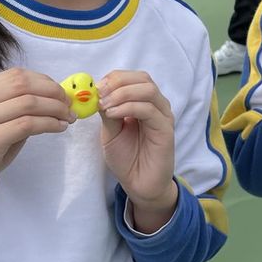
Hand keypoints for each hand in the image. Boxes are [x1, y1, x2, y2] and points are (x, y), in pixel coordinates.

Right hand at [0, 68, 74, 225]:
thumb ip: (17, 107)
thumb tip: (56, 96)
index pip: (16, 76)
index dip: (45, 81)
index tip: (62, 94)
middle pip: (22, 84)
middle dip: (53, 92)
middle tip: (69, 106)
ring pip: (27, 103)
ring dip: (55, 109)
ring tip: (68, 118)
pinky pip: (26, 124)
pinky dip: (49, 124)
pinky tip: (58, 128)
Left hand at [97, 71, 178, 232]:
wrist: (139, 184)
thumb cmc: (127, 158)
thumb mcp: (110, 131)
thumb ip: (108, 112)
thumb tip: (96, 93)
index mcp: (144, 102)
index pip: (134, 77)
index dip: (114, 78)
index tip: (95, 88)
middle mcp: (157, 105)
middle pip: (142, 78)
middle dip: (118, 82)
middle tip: (99, 94)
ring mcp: (163, 116)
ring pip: (147, 89)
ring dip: (122, 93)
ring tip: (105, 106)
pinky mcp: (166, 129)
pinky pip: (149, 110)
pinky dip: (128, 107)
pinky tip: (113, 114)